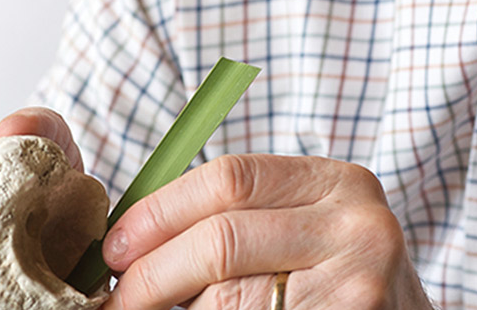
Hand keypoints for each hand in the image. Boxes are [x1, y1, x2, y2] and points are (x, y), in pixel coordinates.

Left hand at [100, 154, 430, 309]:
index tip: (114, 247)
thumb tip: (128, 240)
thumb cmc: (334, 282)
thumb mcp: (303, 230)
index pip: (227, 178)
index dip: (159, 212)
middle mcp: (359, 225)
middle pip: (222, 239)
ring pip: (230, 298)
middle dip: (153, 273)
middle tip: (119, 299)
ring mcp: (362, 283)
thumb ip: (238, 217)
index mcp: (337, 181)